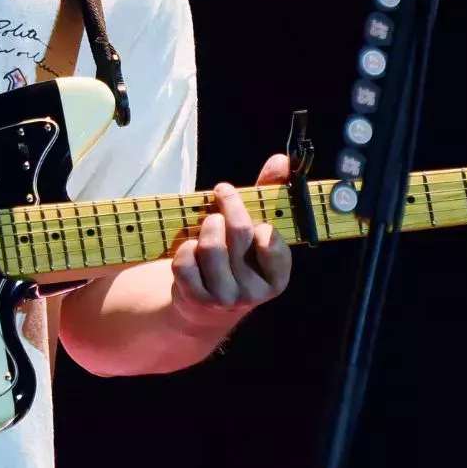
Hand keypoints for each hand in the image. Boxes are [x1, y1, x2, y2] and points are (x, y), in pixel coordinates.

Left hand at [170, 153, 293, 328]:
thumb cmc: (237, 258)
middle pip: (239, 233)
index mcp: (276, 278)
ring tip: (208, 223)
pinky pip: (186, 261)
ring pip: (211, 247)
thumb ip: (268, 195)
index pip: (272, 240)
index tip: (249, 205)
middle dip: (228, 206)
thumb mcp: (256, 232)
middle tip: (222, 192)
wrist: (208, 307)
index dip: (259, 219)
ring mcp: (224, 298)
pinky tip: (191, 248)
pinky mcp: (196, 299)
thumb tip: (281, 160)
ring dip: (206, 226)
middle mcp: (253, 293)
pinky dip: (185, 247)